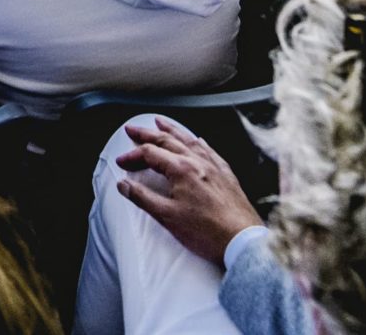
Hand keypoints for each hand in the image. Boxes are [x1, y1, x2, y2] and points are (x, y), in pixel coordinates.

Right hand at [114, 119, 262, 263]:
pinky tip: (198, 140)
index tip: (122, 162)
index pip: (151, 153)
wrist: (242, 241)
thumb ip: (143, 198)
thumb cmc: (208, 232)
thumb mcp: (168, 217)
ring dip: (172, 130)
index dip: (133, 156)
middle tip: (133, 129)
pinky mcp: (226, 175)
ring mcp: (214, 167)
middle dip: (147, 134)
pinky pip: (210, 151)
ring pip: (189, 140)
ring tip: (161, 123)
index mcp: (182, 170)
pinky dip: (198, 142)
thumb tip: (124, 185)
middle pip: (168, 140)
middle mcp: (198, 162)